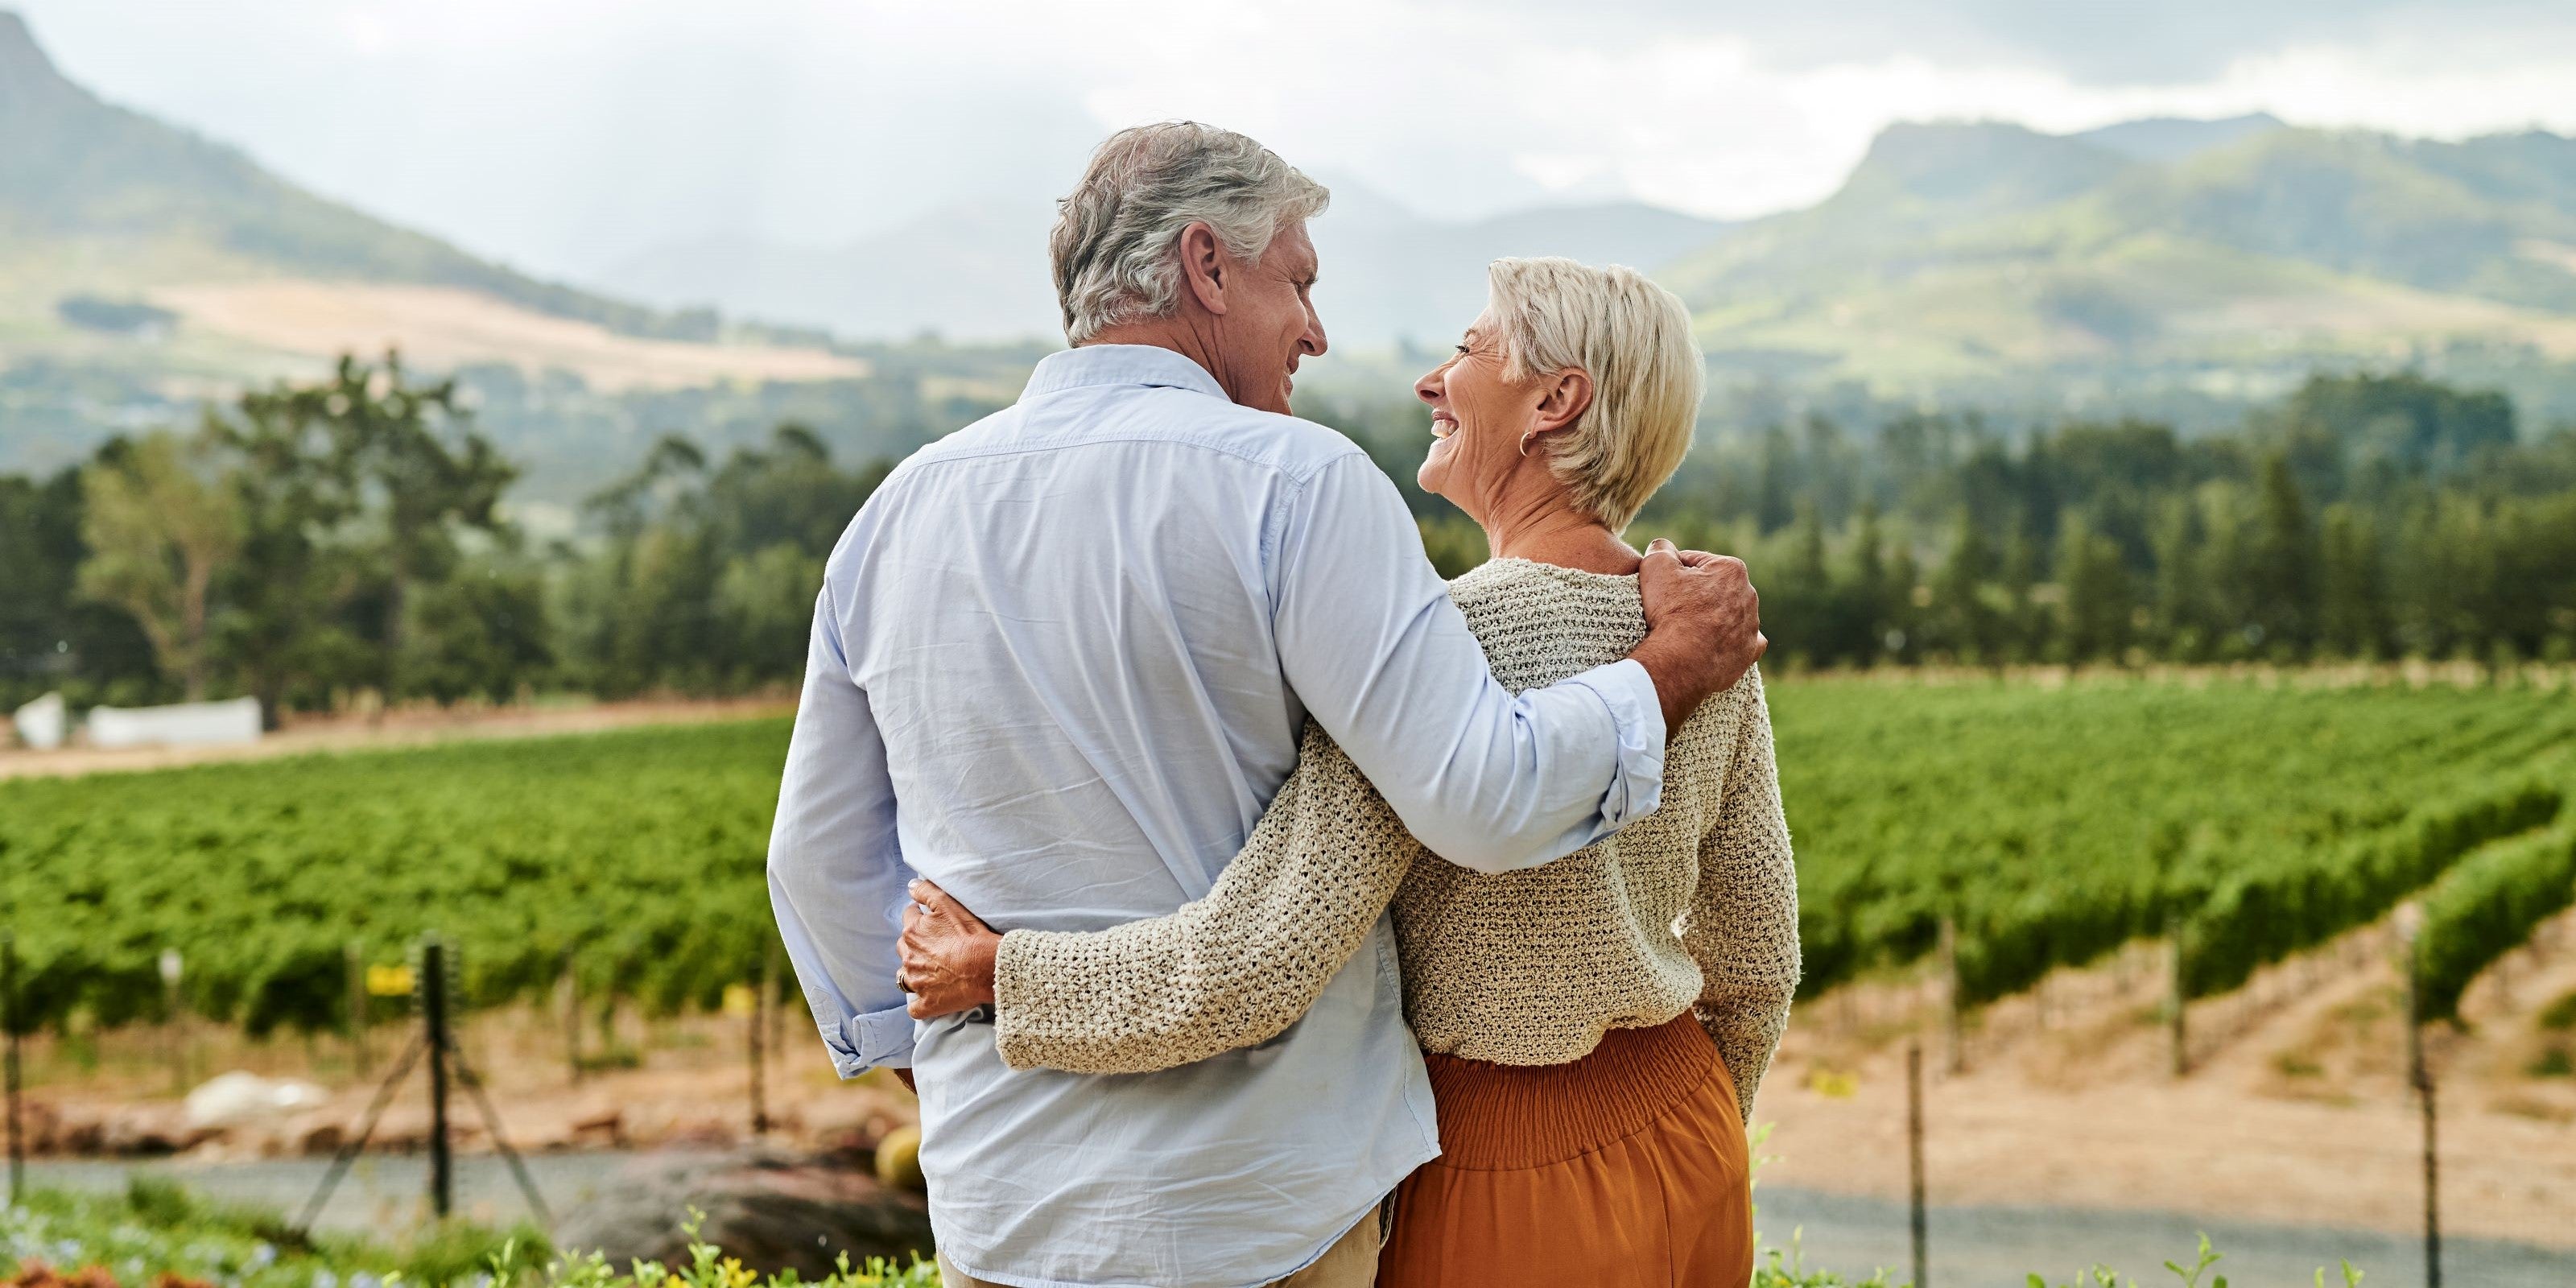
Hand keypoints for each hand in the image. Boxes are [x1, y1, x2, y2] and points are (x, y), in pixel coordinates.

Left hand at [897, 879, 1000, 1019]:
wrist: (987, 967)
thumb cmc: (971, 935)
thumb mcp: (948, 903)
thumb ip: (926, 891)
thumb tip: (910, 886)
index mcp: (913, 932)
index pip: (908, 918)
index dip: (920, 917)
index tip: (932, 921)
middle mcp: (909, 957)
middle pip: (903, 947)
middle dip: (914, 945)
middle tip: (935, 946)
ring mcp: (916, 982)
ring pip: (904, 977)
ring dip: (913, 973)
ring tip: (932, 971)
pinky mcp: (926, 1004)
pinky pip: (914, 1007)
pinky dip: (919, 1002)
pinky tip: (930, 996)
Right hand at [1633, 538, 1764, 730]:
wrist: (1680, 661)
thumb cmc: (1670, 612)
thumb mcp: (1655, 566)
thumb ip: (1661, 548)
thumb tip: (1664, 547)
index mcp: (1731, 569)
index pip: (1695, 563)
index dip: (1672, 572)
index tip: (1660, 587)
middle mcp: (1749, 595)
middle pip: (1712, 588)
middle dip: (1693, 594)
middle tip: (1669, 608)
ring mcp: (1751, 625)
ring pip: (1726, 614)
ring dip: (1709, 617)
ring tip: (1685, 629)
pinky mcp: (1749, 651)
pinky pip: (1742, 641)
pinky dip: (1730, 640)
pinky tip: (1714, 642)